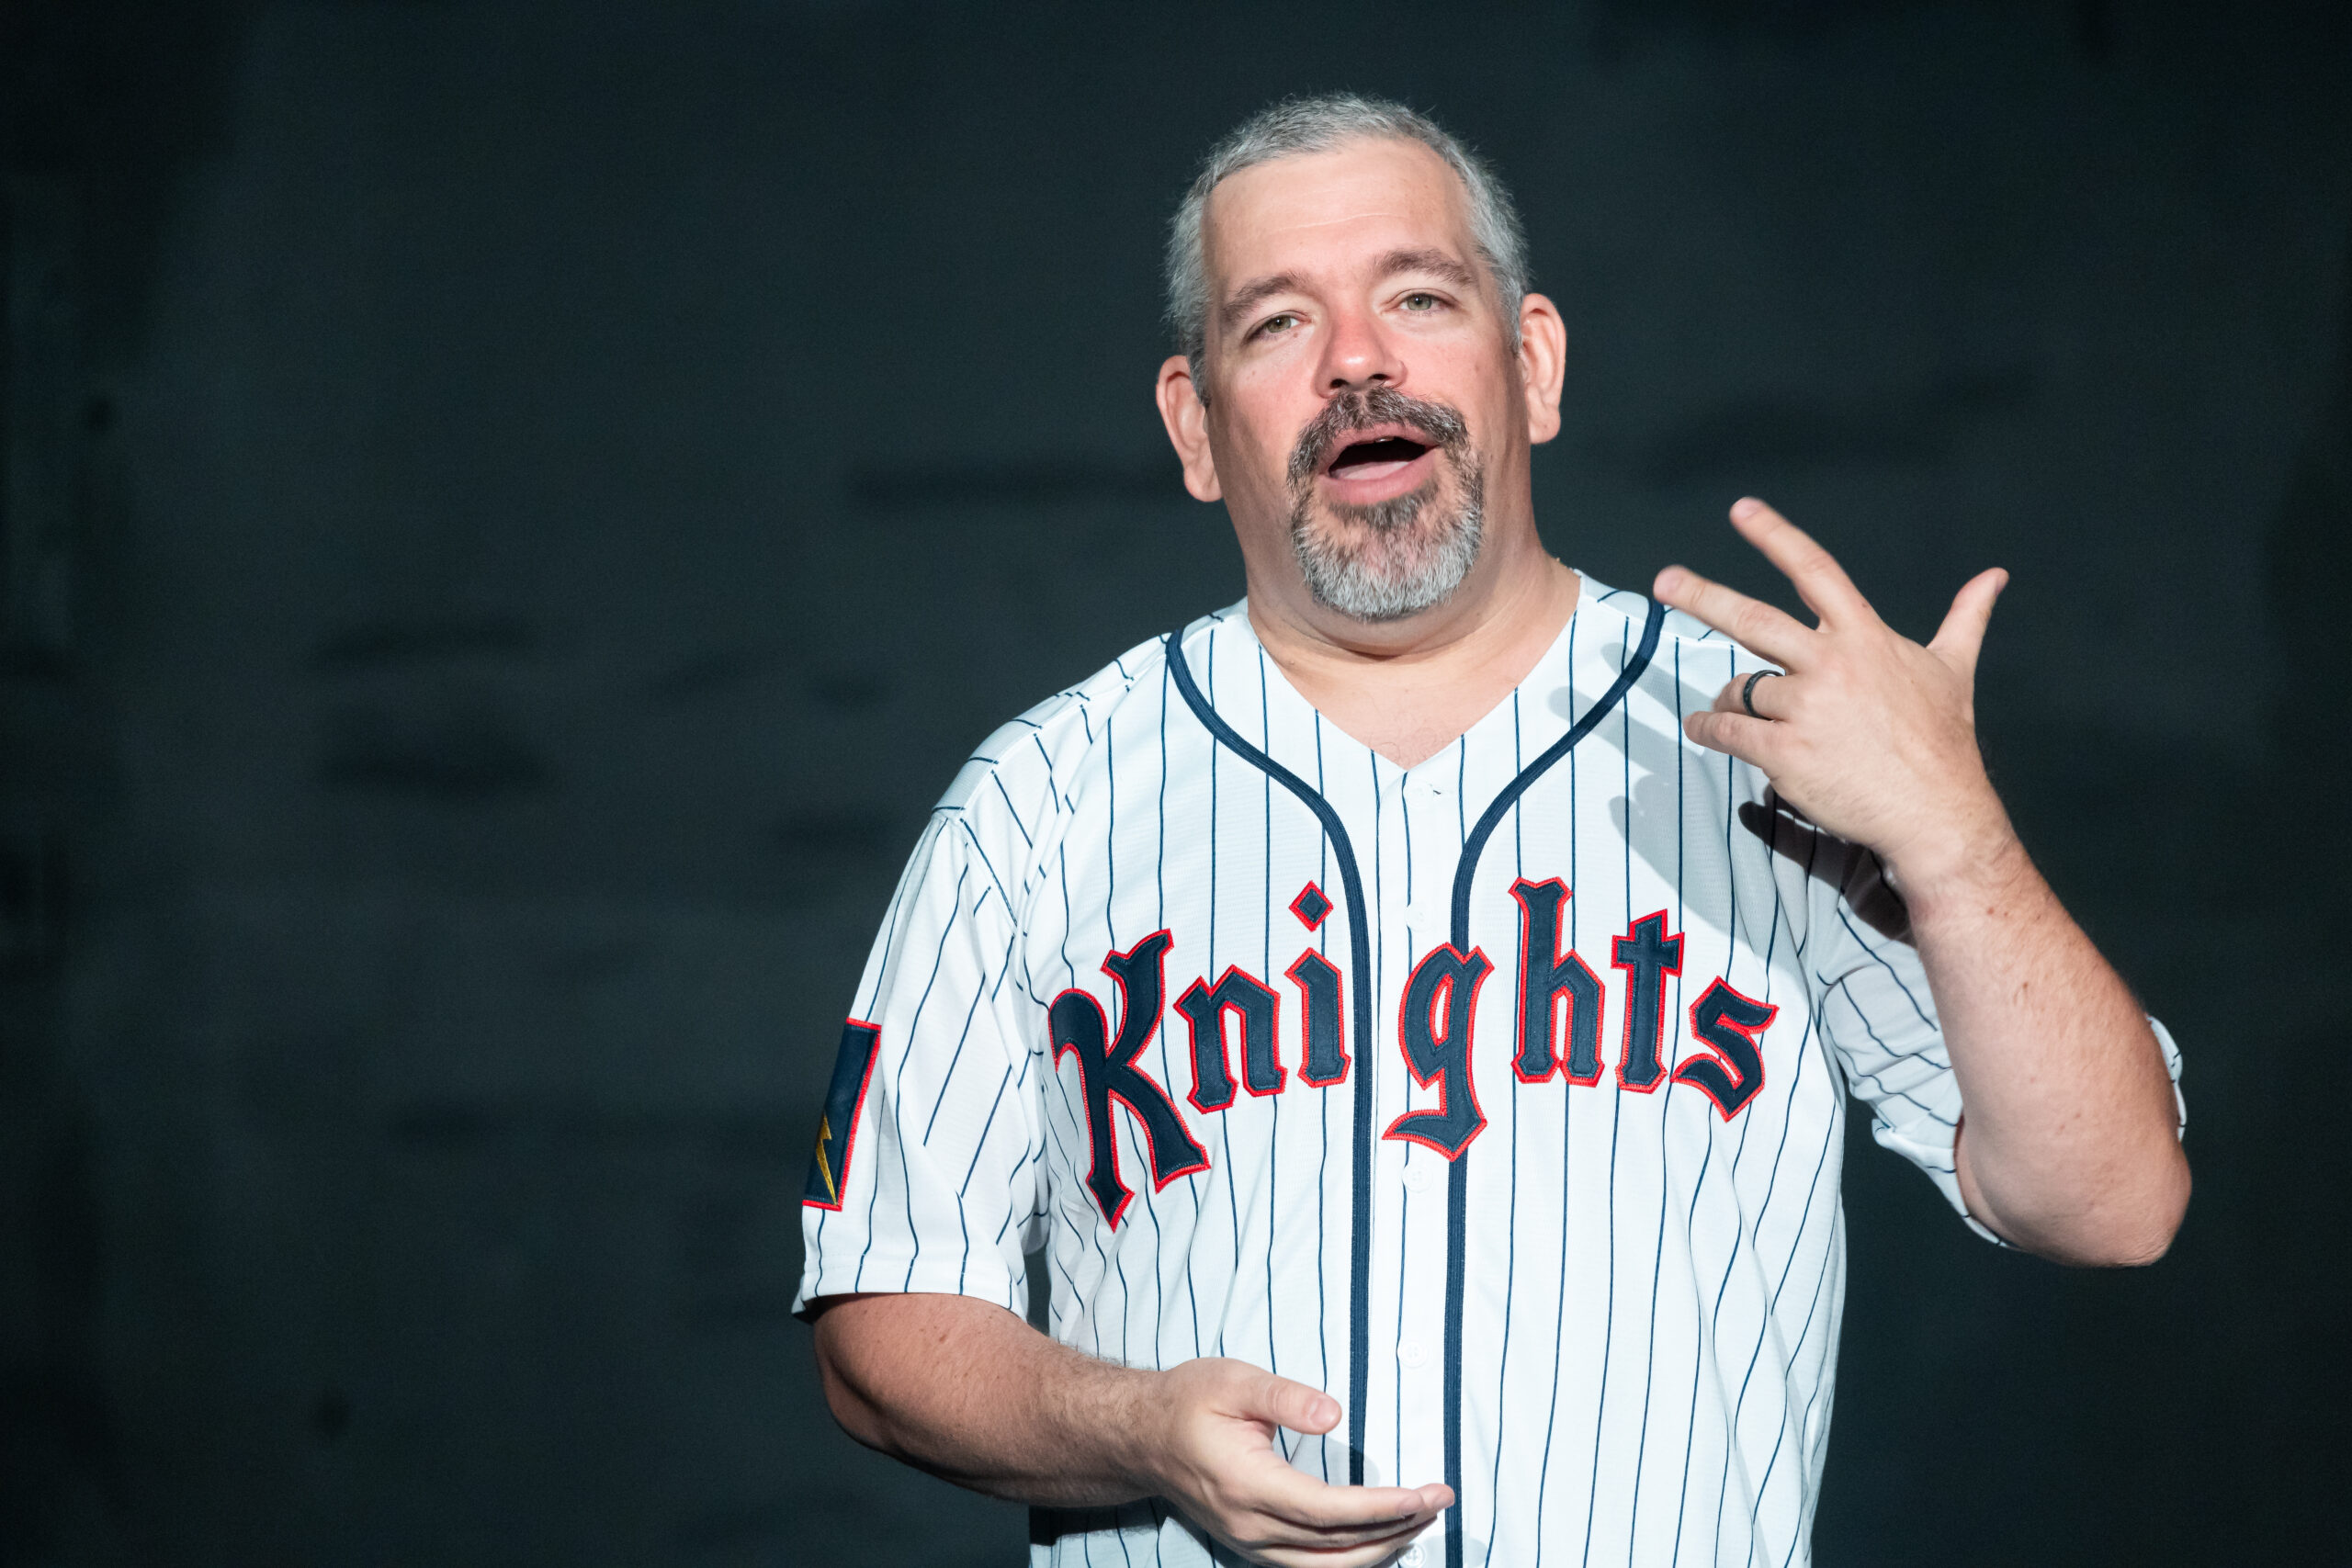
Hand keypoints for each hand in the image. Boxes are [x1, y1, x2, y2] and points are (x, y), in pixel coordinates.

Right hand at [1140, 1358, 1449, 1566]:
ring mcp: (1249, 1541)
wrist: (1141, 1436)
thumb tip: (1333, 1414)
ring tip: (1419, 1521)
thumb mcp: (1234, 1380)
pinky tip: (1377, 1538)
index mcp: (1248, 1484)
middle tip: (1438, 1502)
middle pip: (1336, 1547)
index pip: (1330, 1510)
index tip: (1425, 1493)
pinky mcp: (1251, 1544)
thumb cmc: (1187, 1402)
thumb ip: (1285, 1397)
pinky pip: (1310, 1566)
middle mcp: (1250, 1525)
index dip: (1383, 1508)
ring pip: (1326, 1567)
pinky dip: (1350, 1557)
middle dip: (1396, 1528)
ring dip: (1379, 1549)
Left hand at [1652, 498, 2016, 894]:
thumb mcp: (1955, 670)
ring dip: (1728, 700)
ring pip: (1741, 690)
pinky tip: (1704, 728)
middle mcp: (1832, 665)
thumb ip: (1965, 618)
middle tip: (1665, 581)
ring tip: (1731, 710)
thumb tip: (1993, 577)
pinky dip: (1710, 729)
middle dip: (1702, 596)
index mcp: (1865, 638)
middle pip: (1753, 620)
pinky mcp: (1786, 753)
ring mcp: (1808, 710)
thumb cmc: (1943, 743)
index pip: (1815, 572)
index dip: (1776, 536)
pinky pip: (1729, 733)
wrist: (1938, 813)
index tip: (1741, 510)